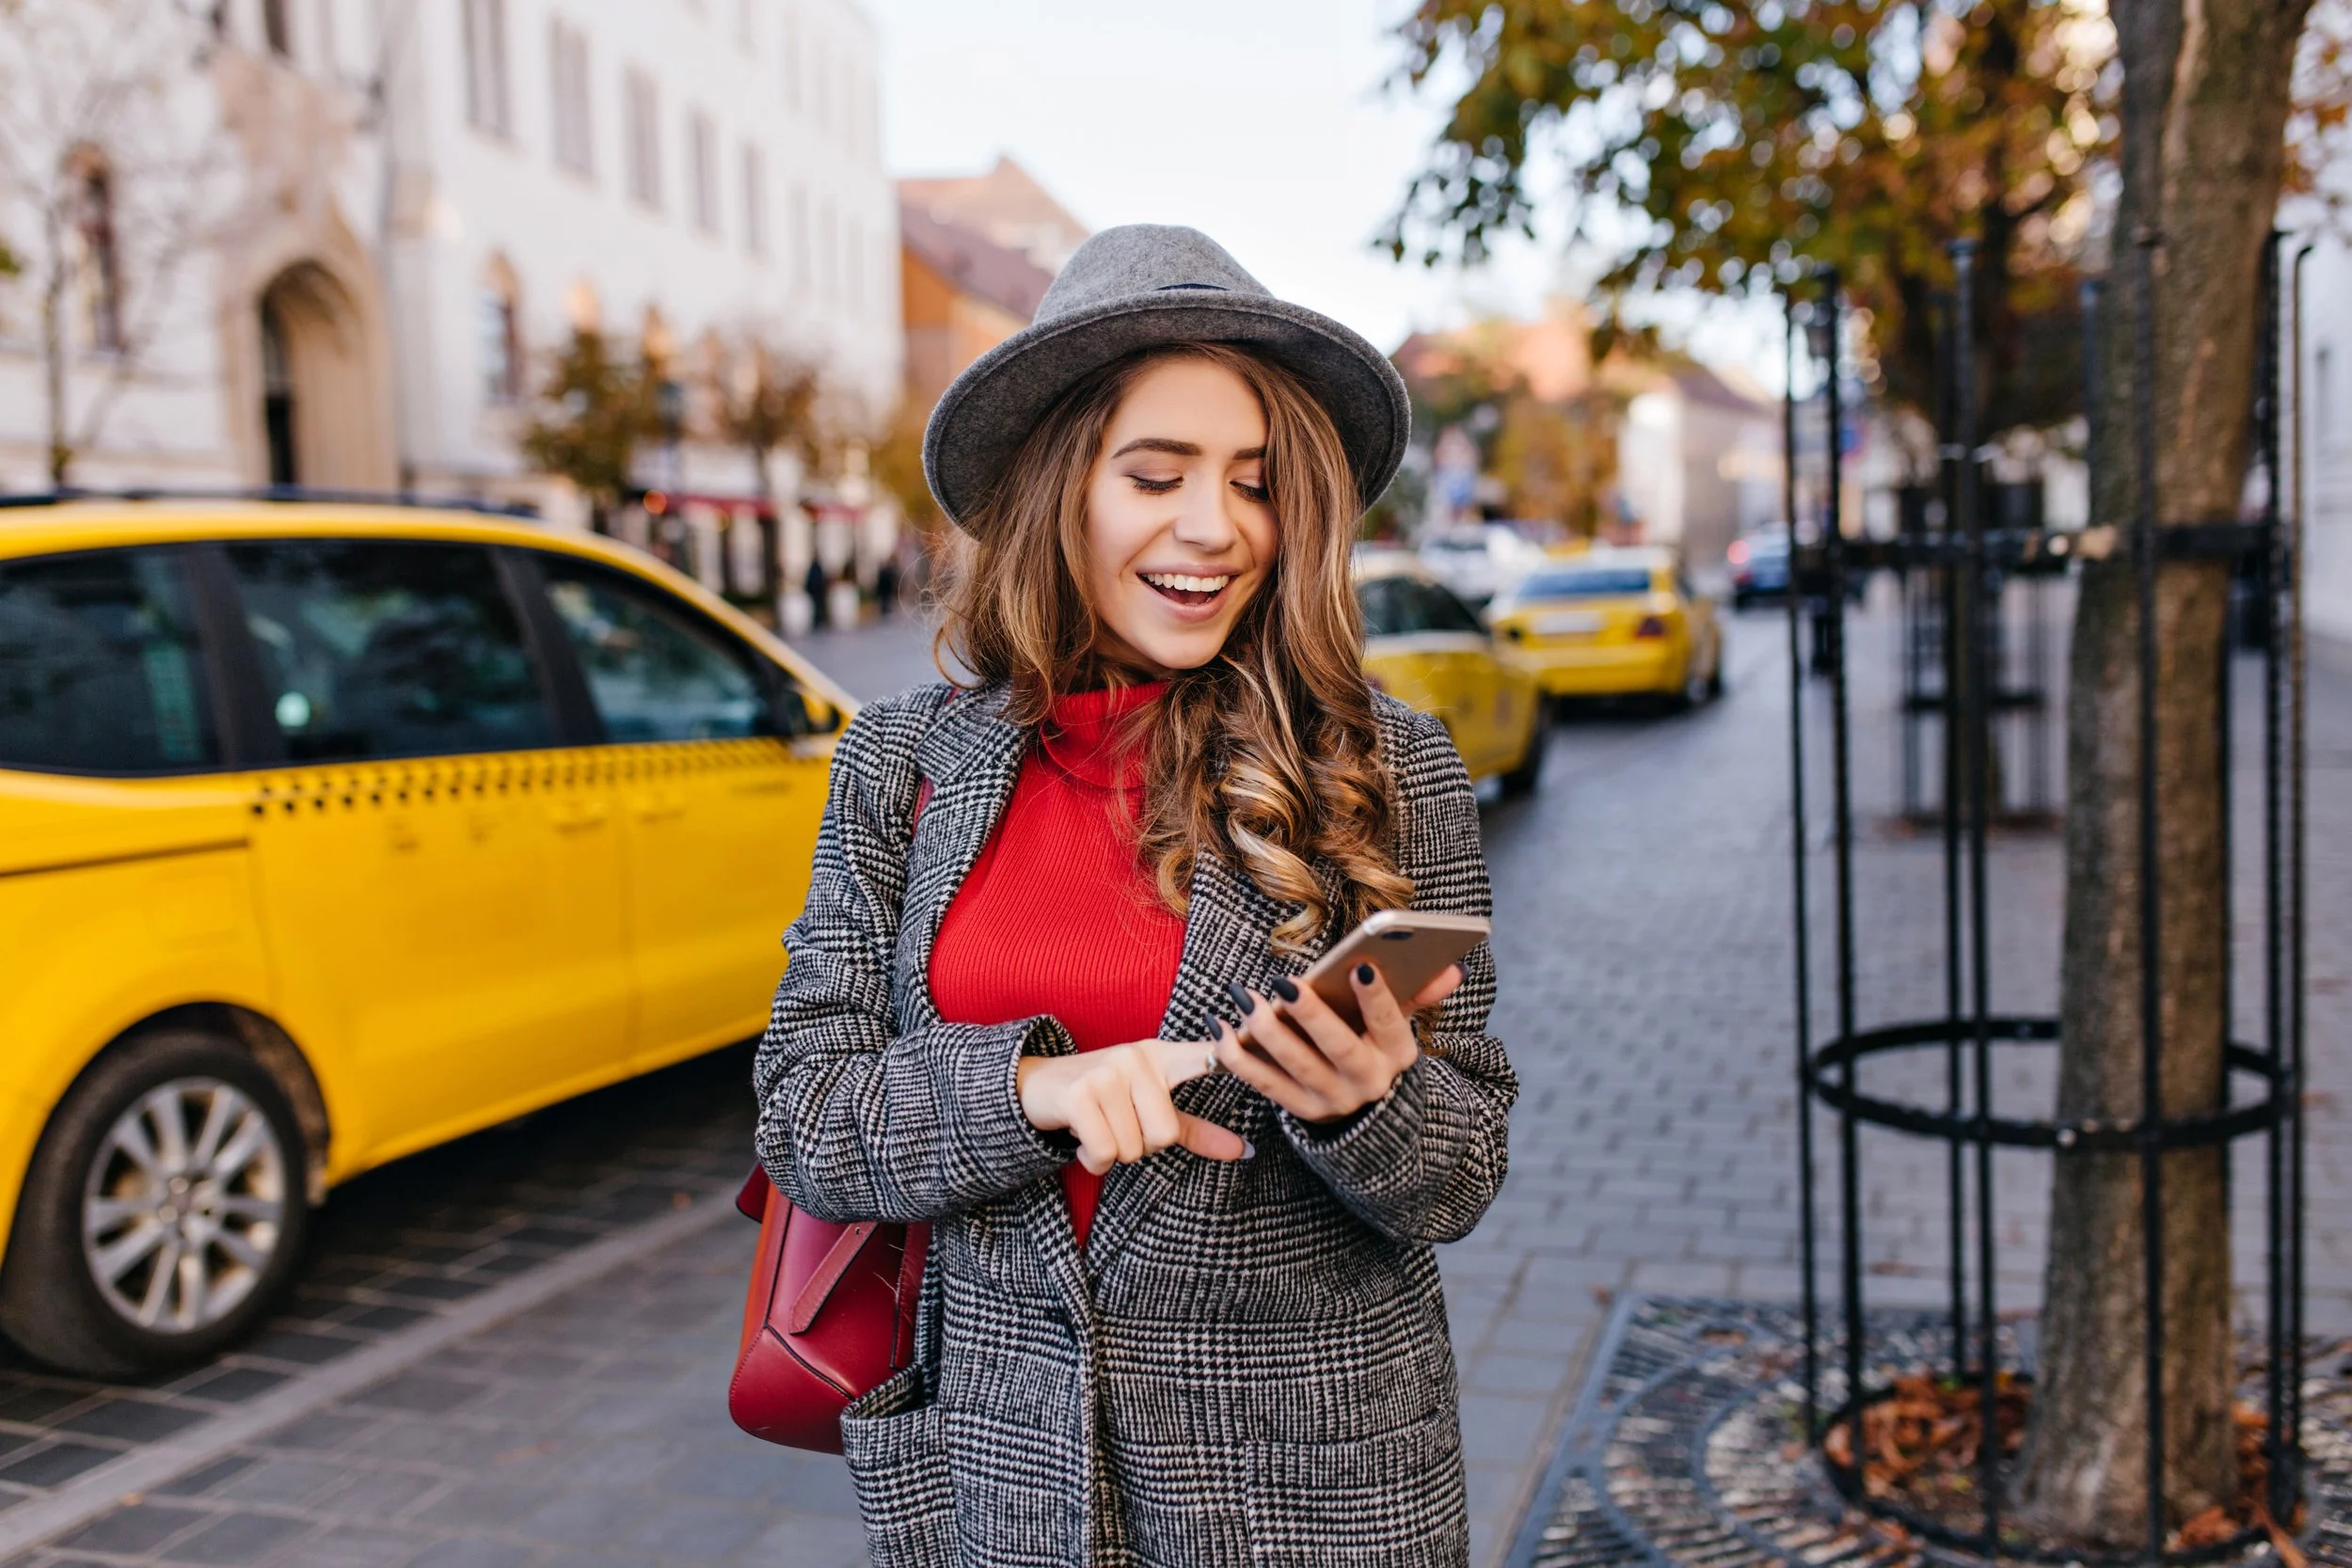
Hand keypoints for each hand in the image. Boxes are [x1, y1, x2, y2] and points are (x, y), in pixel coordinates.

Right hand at [1016, 1040, 1250, 1175]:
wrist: (1035, 1088)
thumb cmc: (1101, 1101)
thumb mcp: (1148, 1108)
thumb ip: (1196, 1129)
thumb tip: (1244, 1151)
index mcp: (1160, 1058)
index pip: (1205, 1056)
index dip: (1234, 1050)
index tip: (1262, 1033)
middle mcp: (1136, 1058)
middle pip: (1165, 1135)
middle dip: (1140, 1146)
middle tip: (1117, 1125)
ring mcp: (1108, 1073)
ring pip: (1134, 1149)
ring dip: (1112, 1153)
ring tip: (1097, 1127)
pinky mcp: (1081, 1094)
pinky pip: (1105, 1153)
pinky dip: (1092, 1159)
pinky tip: (1082, 1136)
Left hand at [1215, 964, 1463, 1125]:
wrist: (1369, 1118)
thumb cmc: (1376, 1049)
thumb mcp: (1400, 1025)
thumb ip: (1419, 993)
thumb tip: (1451, 968)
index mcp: (1398, 1054)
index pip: (1391, 1024)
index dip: (1377, 998)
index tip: (1360, 967)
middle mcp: (1367, 1081)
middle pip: (1338, 1048)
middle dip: (1312, 1014)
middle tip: (1285, 982)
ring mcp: (1332, 1100)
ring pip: (1296, 1066)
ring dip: (1266, 1031)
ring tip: (1244, 996)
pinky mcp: (1300, 1111)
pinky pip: (1263, 1084)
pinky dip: (1237, 1057)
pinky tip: (1219, 1027)